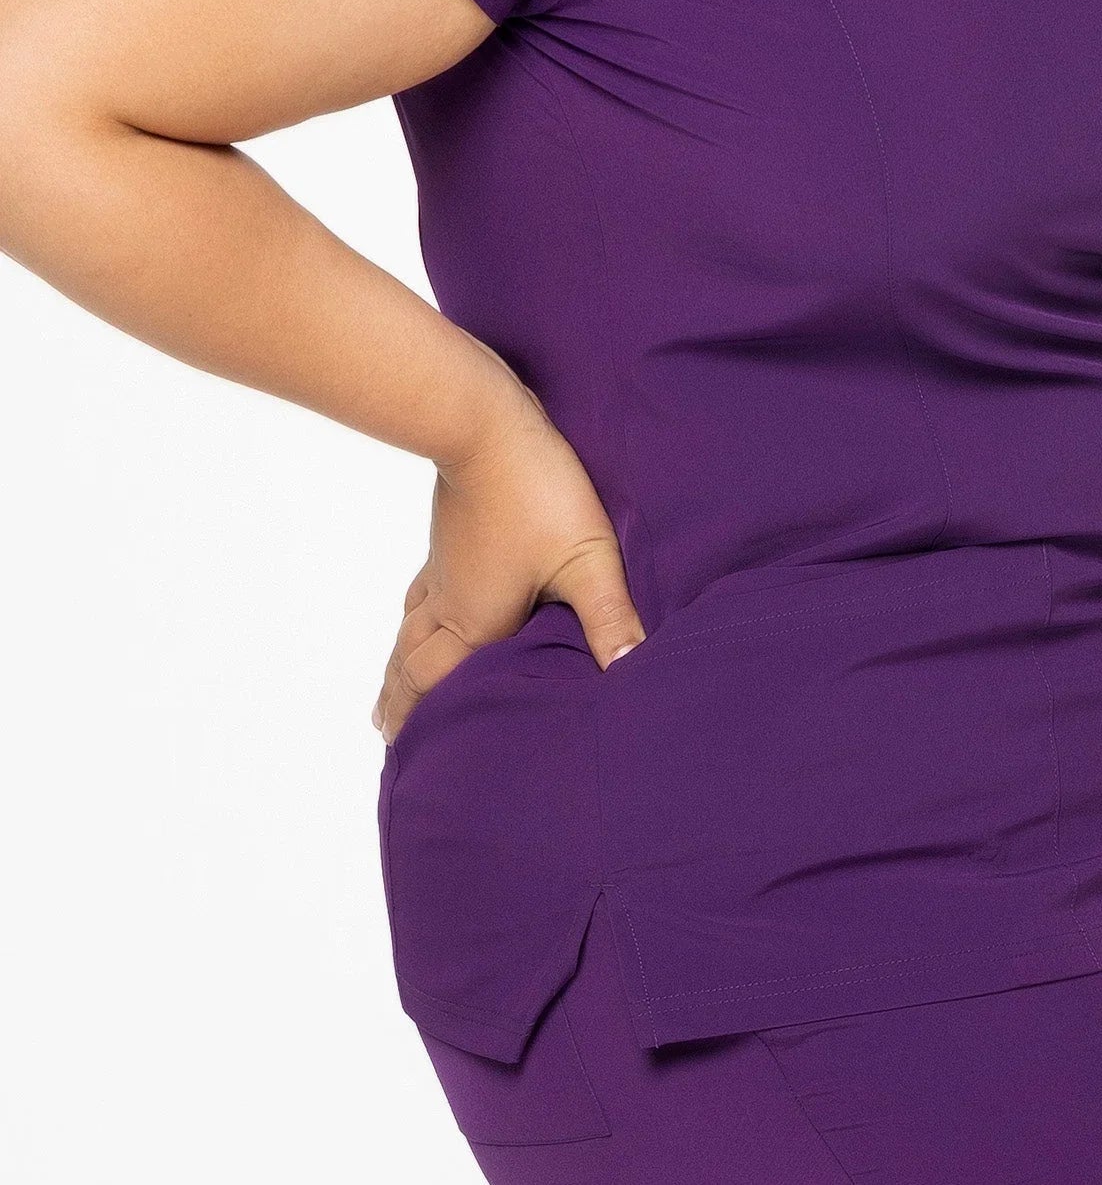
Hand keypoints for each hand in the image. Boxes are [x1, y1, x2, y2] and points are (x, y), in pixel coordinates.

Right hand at [370, 369, 645, 743]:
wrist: (484, 423)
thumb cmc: (538, 491)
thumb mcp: (585, 557)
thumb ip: (609, 616)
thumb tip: (632, 671)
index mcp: (475, 622)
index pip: (439, 687)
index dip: (424, 724)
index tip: (409, 761)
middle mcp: (448, 604)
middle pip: (412, 666)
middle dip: (403, 705)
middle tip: (390, 739)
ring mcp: (442, 570)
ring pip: (408, 632)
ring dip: (399, 669)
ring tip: (386, 699)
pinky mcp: (446, 539)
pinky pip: (418, 597)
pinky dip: (411, 623)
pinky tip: (417, 616)